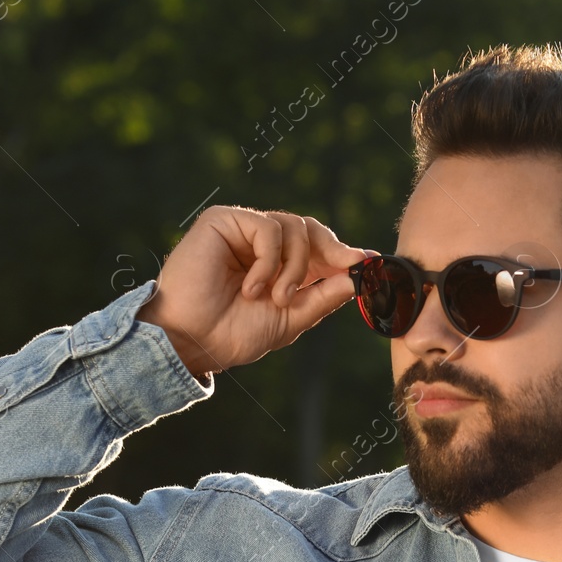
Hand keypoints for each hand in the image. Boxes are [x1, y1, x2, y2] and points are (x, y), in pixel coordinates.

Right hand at [138, 207, 368, 376]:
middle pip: (311, 229)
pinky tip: (251, 287)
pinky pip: (269, 228)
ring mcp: (242, 230)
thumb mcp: (290, 320)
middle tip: (347, 269)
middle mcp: (260, 244)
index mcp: (277, 265)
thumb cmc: (231, 334)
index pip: (318, 247)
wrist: (192, 341)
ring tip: (277, 298)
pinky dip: (268, 262)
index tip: (370, 262)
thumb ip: (322, 298)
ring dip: (296, 267)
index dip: (344, 253)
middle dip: (332, 251)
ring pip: (295, 227)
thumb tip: (357, 277)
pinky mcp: (224, 220)